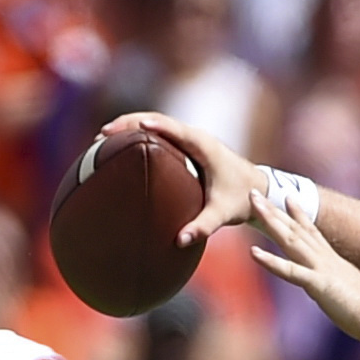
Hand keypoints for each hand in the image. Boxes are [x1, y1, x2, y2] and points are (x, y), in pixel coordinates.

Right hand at [101, 111, 258, 247]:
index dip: (146, 126)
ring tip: (101, 140)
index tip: (119, 129)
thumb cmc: (242, 199)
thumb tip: (180, 240)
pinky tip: (120, 149)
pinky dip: (138, 136)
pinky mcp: (186, 146)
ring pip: (155, 123)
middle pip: (155, 119)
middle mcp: (195, 136)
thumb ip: (204, 226)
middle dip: (127, 123)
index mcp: (202, 145)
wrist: (258, 190)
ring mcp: (190, 139)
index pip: (170, 128)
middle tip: (101, 135)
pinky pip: (159, 134)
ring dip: (129, 127)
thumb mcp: (224, 213)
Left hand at [245, 185, 359, 332]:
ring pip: (291, 240)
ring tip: (253, 204)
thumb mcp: (354, 296)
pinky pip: (291, 272)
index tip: (288, 197)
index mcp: (335, 262)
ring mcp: (323, 269)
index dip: (299, 214)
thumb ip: (344, 289)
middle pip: (296, 230)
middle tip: (255, 192)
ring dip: (270, 221)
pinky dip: (271, 262)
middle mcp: (327, 260)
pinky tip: (253, 252)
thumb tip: (344, 293)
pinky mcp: (320, 285)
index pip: (313, 233)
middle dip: (274, 210)